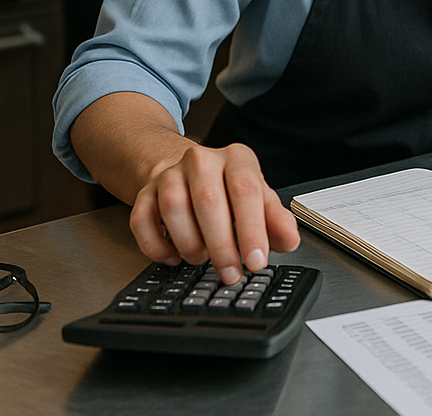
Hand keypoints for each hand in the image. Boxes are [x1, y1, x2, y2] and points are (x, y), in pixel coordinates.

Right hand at [129, 142, 300, 283]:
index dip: (252, 228)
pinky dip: (156, 246)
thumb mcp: (259, 198)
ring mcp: (170, 174)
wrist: (187, 171)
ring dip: (189, 243)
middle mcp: (202, 160)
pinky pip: (142, 221)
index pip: (246, 189)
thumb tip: (289, 240)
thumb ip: (276, 219)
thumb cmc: (229, 189)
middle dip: (221, 245)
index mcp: (236, 158)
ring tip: (201, 258)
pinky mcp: (145, 192)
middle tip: (230, 273)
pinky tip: (173, 257)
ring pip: (173, 207)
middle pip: (209, 200)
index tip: (256, 261)